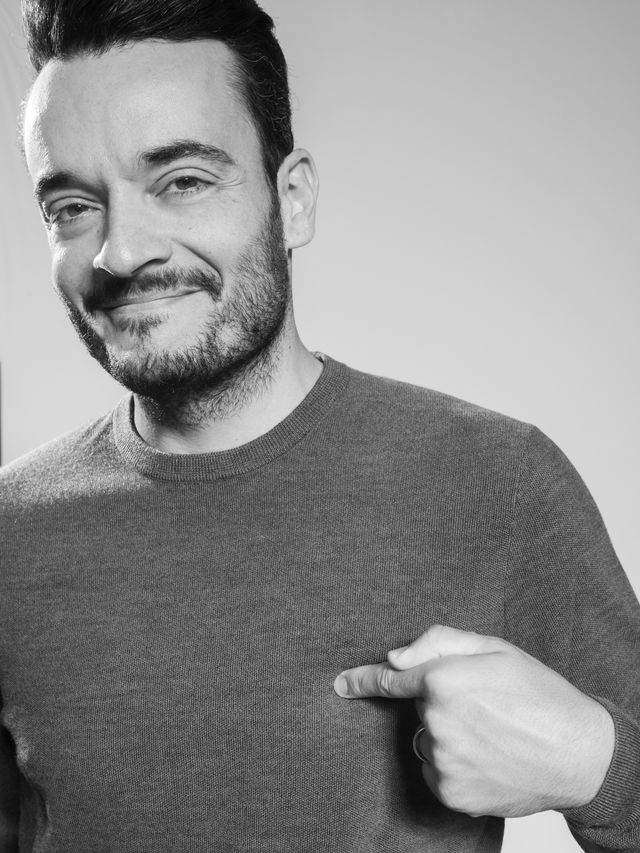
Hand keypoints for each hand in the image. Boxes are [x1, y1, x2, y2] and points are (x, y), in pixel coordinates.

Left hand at [334, 625, 614, 818]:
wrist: (579, 753)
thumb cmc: (539, 694)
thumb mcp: (495, 648)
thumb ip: (438, 643)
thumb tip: (394, 656)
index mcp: (443, 680)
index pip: (390, 679)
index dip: (363, 680)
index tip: (341, 683)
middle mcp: (436, 721)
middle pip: (419, 707)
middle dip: (440, 701)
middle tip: (483, 704)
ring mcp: (443, 760)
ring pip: (428, 739)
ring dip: (447, 734)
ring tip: (491, 732)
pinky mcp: (451, 792)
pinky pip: (438, 770)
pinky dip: (455, 764)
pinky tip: (488, 757)